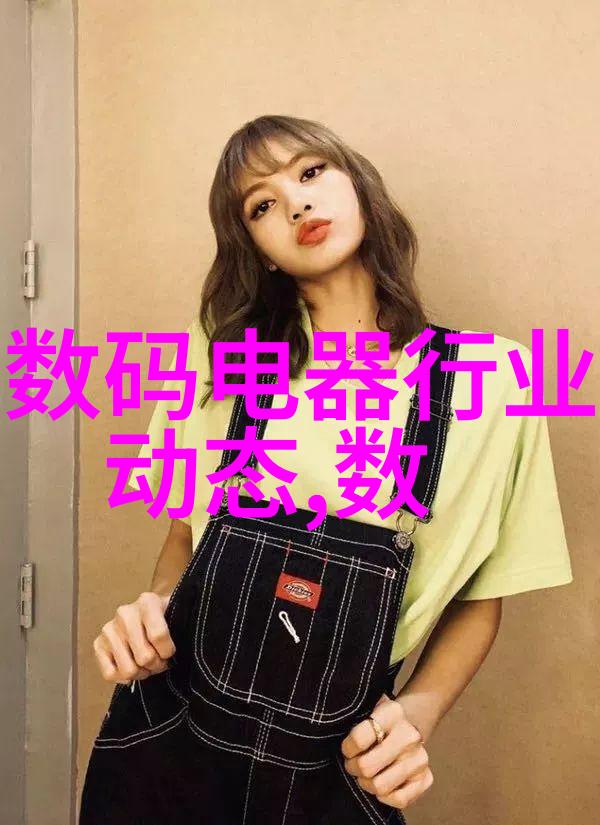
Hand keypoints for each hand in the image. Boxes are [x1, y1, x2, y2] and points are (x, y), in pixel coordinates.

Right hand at [92, 591, 175, 683]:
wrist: (147, 614)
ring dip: (142, 673)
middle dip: (156, 665)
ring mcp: (109, 628)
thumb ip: (181, 629)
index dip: (168, 651)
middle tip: (160, 661)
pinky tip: (133, 667)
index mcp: (147, 602)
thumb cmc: (166, 618)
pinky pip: (110, 674)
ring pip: (128, 669)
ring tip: (147, 665)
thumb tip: (179, 654)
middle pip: (144, 657)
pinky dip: (124, 678)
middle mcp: (125, 613)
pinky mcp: (98, 643)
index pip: (159, 635)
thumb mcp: (177, 616)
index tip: (171, 652)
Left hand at [341, 693, 432, 810]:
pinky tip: (381, 782)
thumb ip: (352, 717)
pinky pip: (399, 799)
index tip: (347, 748)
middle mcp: (410, 734)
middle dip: (354, 768)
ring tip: (364, 773)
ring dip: (366, 783)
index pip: (359, 739)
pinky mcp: (426, 777)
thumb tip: (334, 728)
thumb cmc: (377, 721)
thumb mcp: (365, 709)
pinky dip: (385, 796)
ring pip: (380, 786)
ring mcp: (420, 757)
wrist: (407, 725)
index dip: (347, 748)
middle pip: (367, 767)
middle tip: (352, 763)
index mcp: (393, 712)